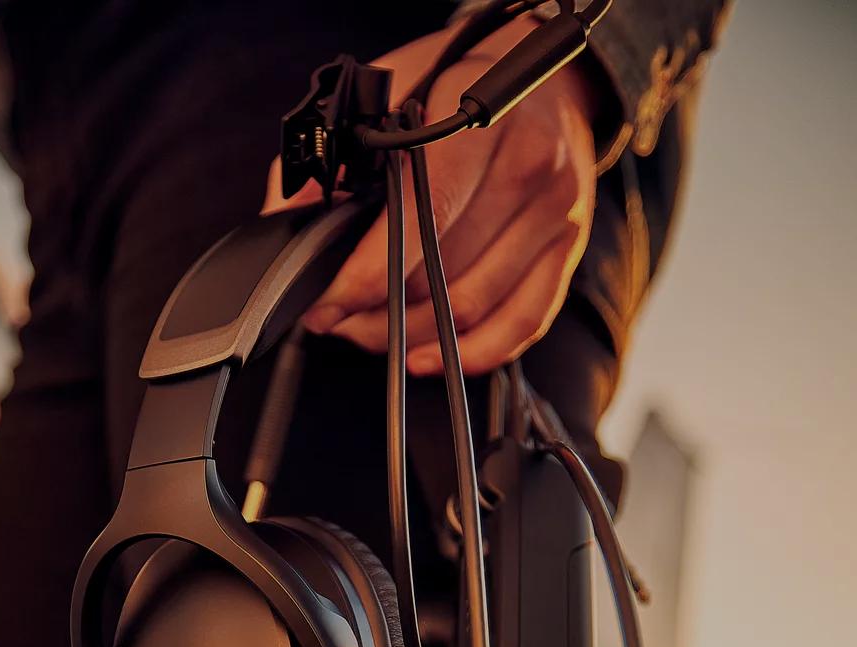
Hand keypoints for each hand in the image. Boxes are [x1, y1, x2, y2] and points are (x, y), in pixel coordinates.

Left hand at [261, 17, 598, 376]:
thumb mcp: (395, 87)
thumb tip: (289, 216)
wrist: (550, 77)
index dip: (367, 273)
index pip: (423, 217)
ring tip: (369, 334)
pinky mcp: (567, 250)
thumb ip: (337, 151)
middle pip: (442, 273)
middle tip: (336, 319)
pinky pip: (523, 323)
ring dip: (413, 336)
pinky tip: (431, 359)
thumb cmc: (465, 80)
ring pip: (473, 307)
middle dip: (376, 311)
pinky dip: (474, 354)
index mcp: (482, 123)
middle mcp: (529, 169)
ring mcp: (555, 215)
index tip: (327, 302)